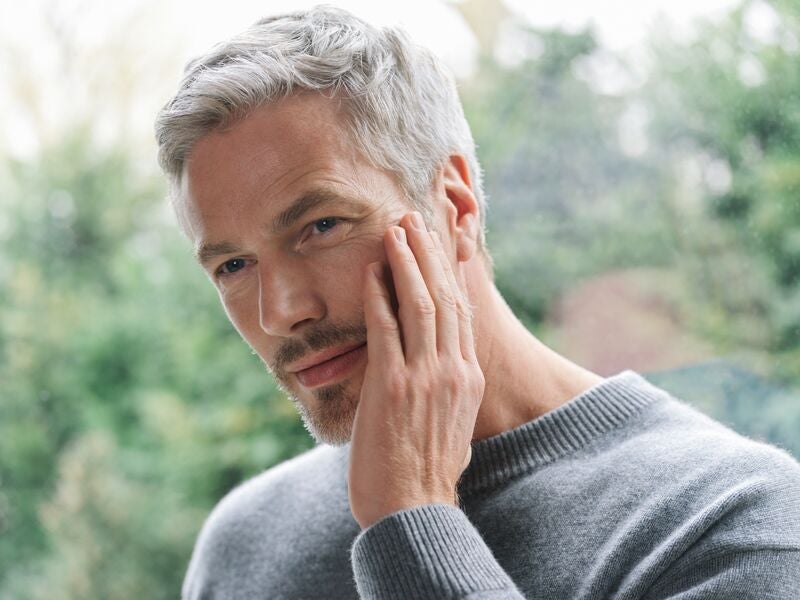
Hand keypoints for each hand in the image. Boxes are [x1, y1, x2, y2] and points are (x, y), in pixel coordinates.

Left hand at [348, 211, 483, 528]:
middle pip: (445, 297)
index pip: (460, 311)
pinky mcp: (394, 386)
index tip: (437, 243)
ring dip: (407, 262)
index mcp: (466, 378)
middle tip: (416, 219)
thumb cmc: (427, 474)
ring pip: (421, 305)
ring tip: (397, 229)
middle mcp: (452, 370)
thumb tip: (439, 376)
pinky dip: (381, 296)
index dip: (448, 272)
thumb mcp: (452, 426)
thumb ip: (448, 393)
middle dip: (430, 253)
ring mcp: (425, 376)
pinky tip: (373, 271)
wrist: (414, 510)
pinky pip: (387, 330)